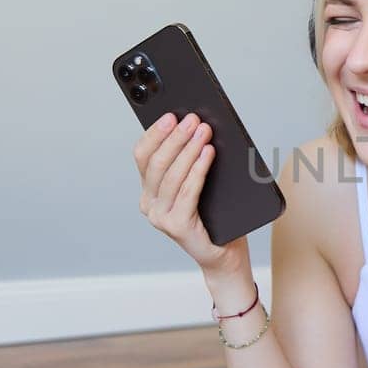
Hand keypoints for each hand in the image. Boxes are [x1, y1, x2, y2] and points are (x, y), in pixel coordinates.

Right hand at [134, 111, 249, 277]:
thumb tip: (195, 127)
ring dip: (188, 149)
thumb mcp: (199, 183)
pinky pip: (188, 191)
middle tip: (192, 119)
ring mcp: (160, 217)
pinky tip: (208, 153)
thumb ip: (190, 161)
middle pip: (156, 163)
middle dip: (175, 137)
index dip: (155, 133)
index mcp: (149, 191)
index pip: (143, 155)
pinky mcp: (176, 226)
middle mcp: (149, 204)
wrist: (225, 253)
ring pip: (171, 175)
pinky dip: (198, 169)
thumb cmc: (215, 216)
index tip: (170, 114)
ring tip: (204, 131)